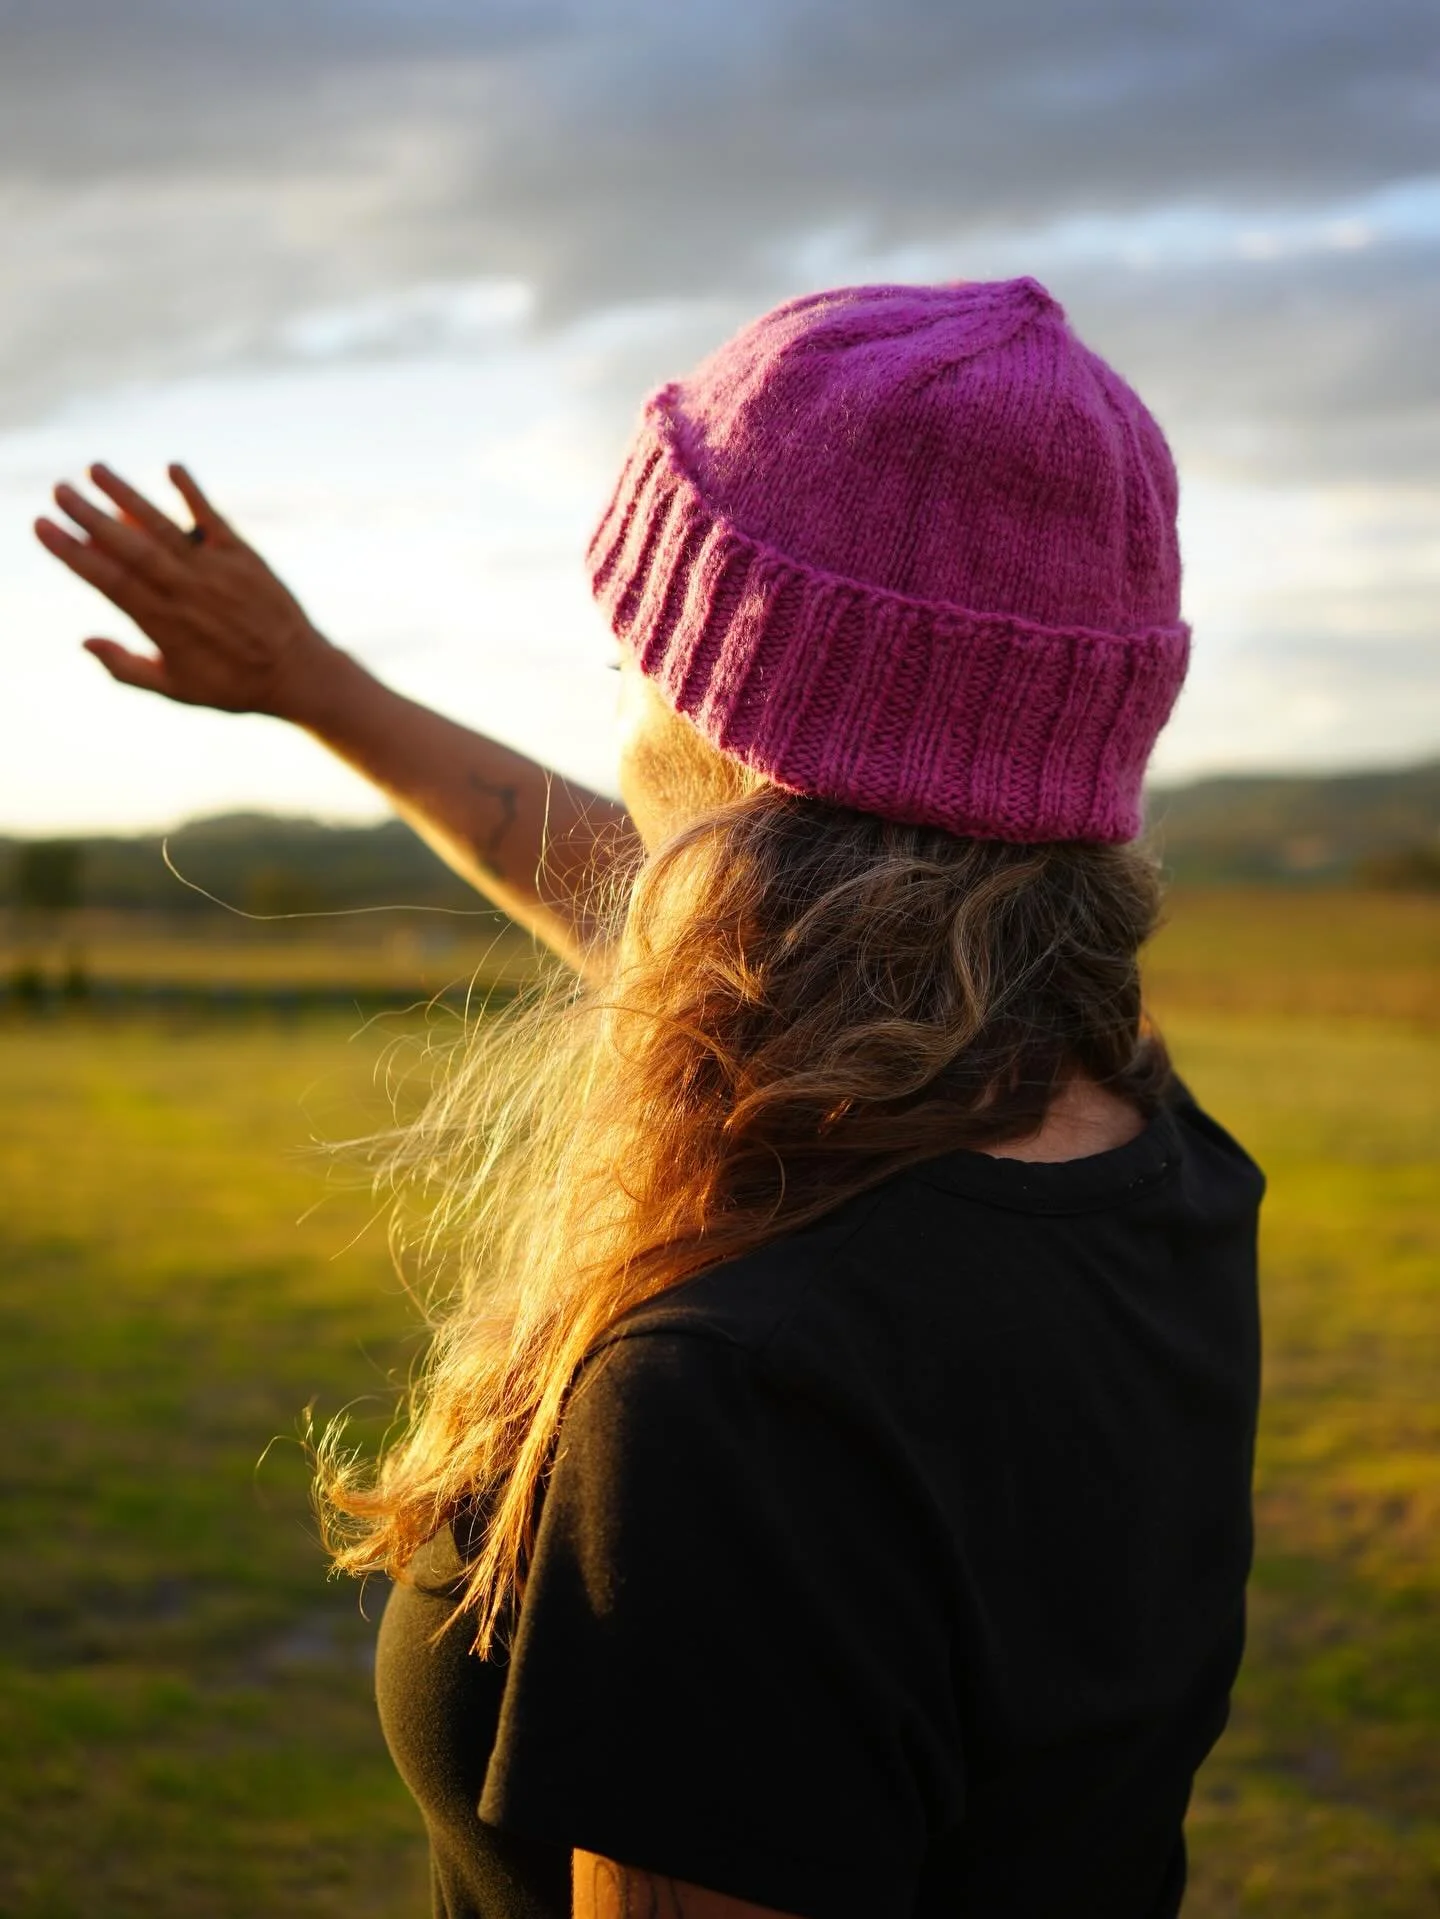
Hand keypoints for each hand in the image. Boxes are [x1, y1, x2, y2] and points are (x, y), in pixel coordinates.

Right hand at [34, 462, 338, 720]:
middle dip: (91, 516)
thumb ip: (127, 668)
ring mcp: (216, 570)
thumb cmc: (233, 686)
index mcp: (164, 623)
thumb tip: (84, 641)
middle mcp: (187, 591)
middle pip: (130, 547)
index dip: (73, 552)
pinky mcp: (244, 555)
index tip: (42, 526)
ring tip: (94, 468)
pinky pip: (214, 518)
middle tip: (58, 489)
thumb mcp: (176, 690)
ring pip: (164, 525)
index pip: (108, 580)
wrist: (298, 674)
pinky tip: (172, 466)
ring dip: (128, 494)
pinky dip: (192, 493)